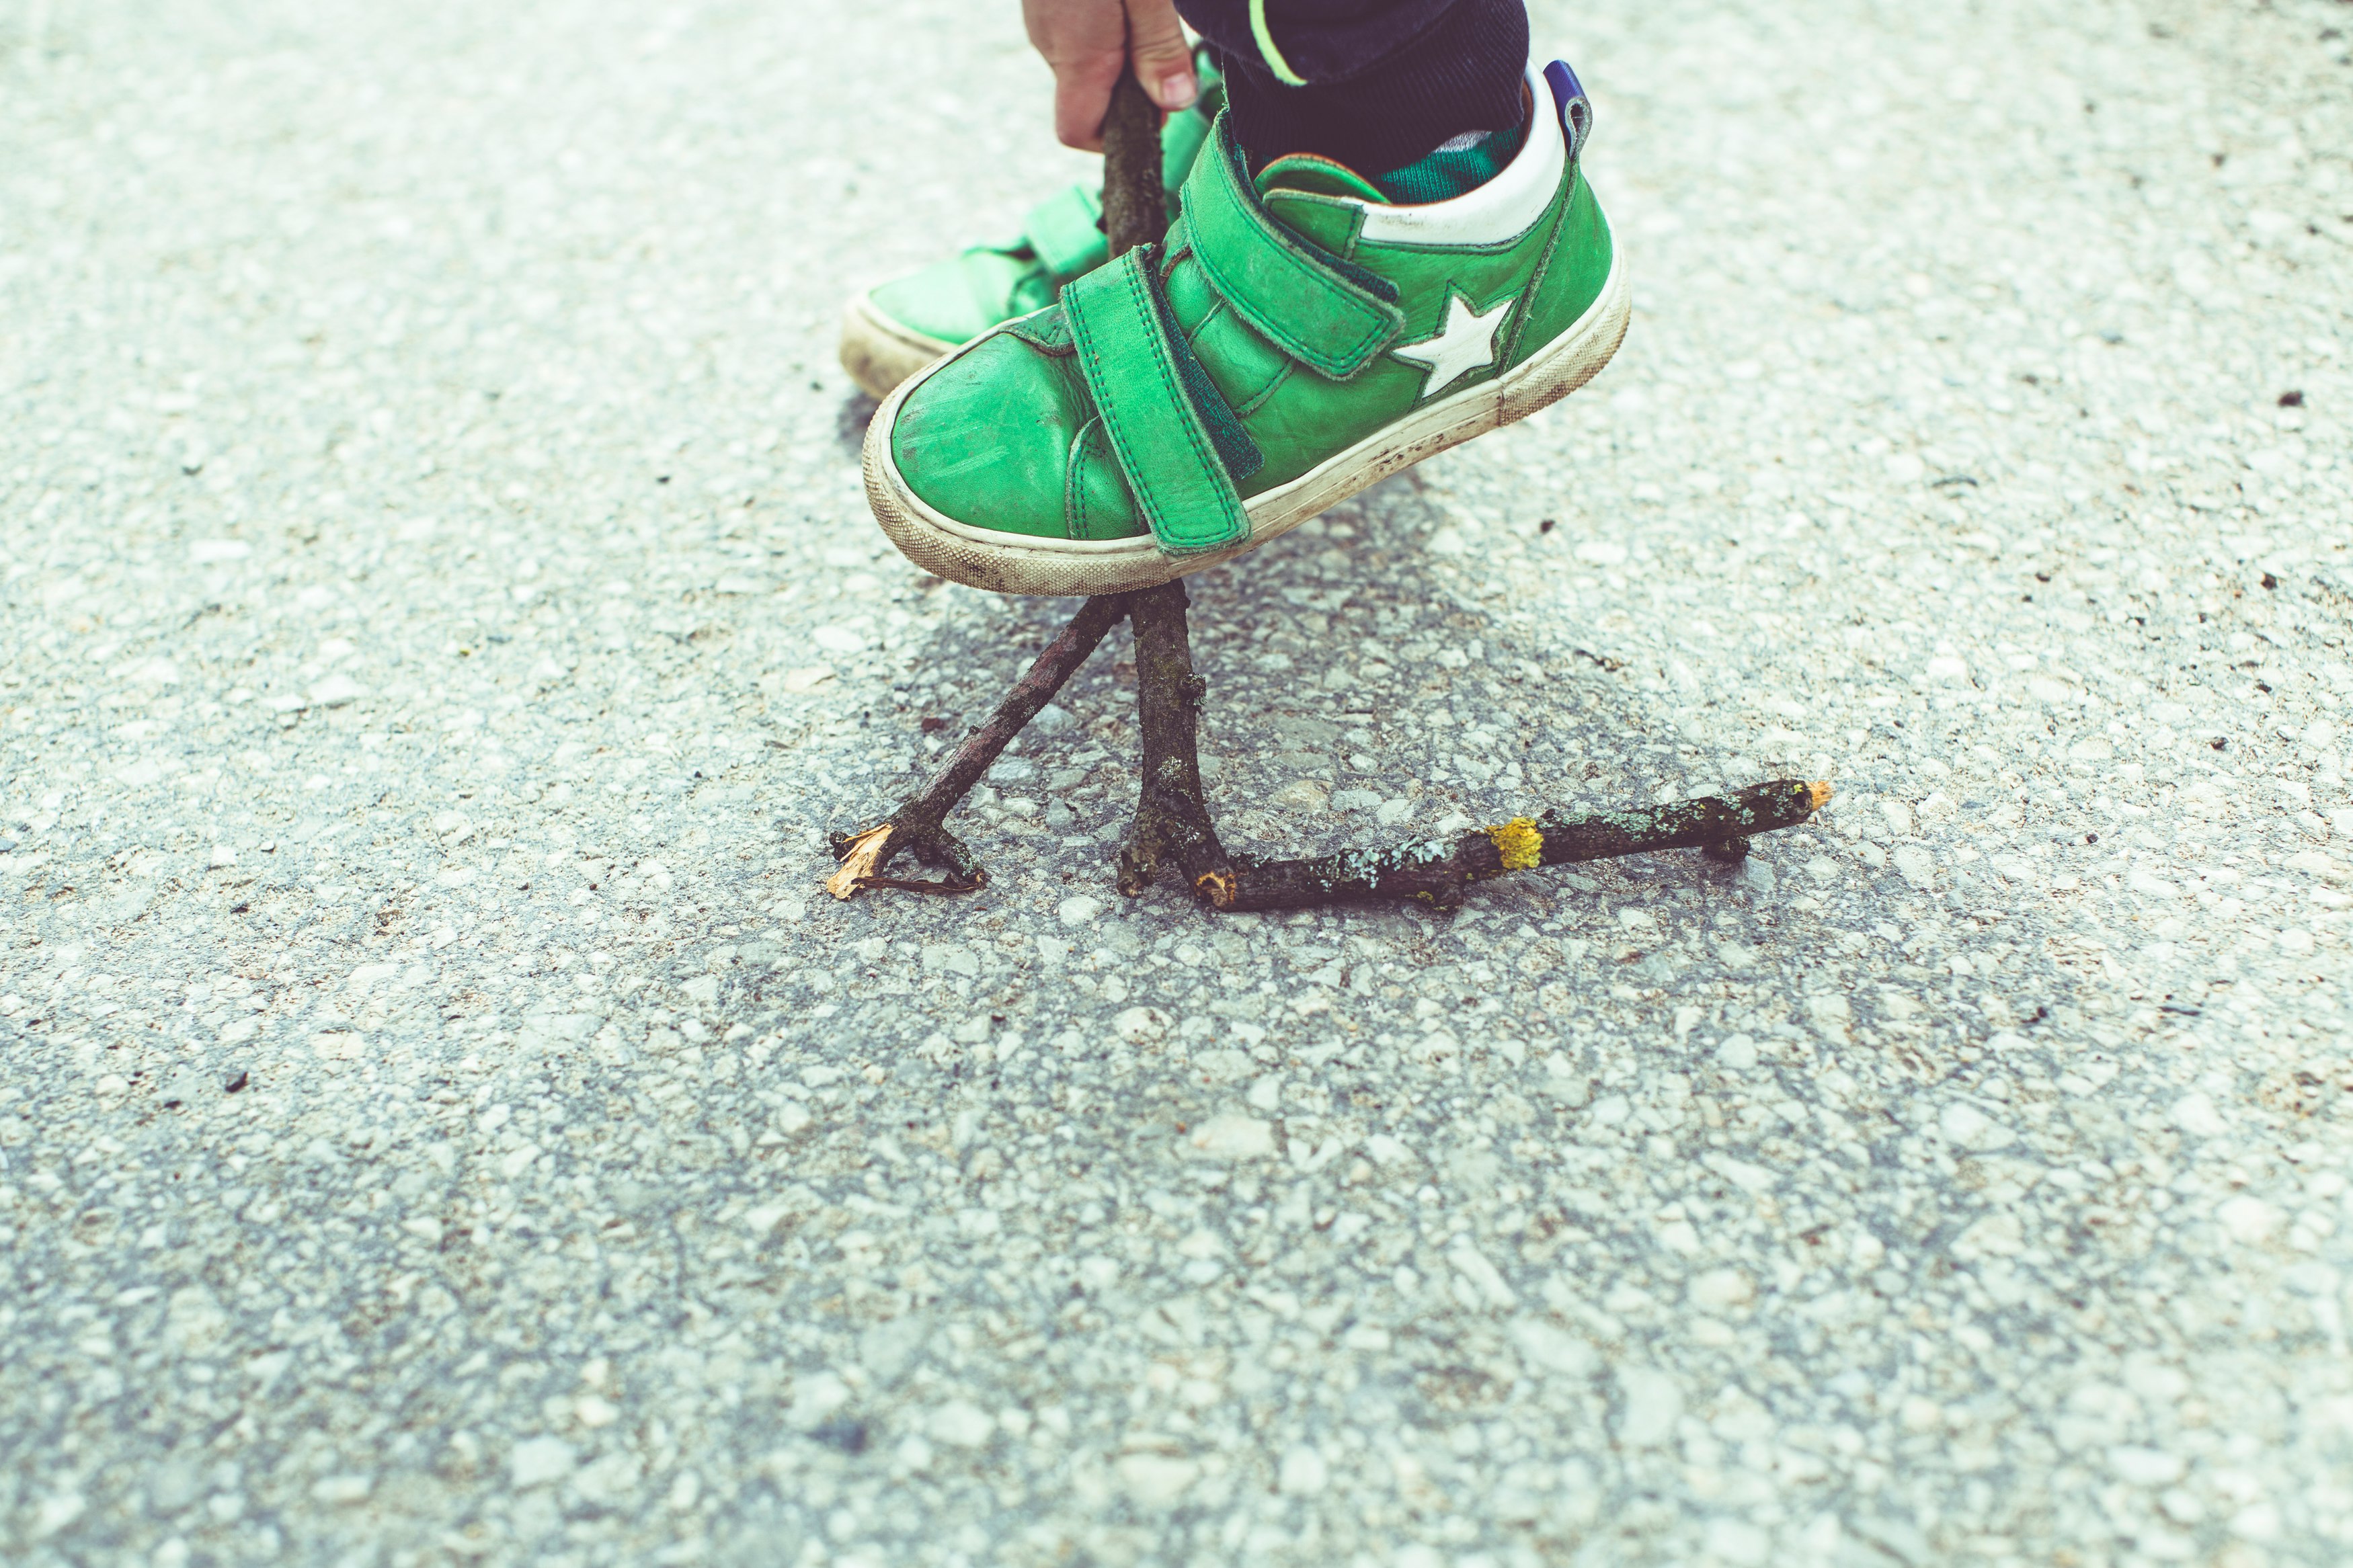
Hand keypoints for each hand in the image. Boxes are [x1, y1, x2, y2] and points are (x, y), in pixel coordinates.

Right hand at [1021, 0, 1196, 151]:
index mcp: (1078, 55)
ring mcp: (1042, 22)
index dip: (1118, 136)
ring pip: (1081, 64)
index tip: (1155, 105)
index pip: (1079, 133)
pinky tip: (1124, 1)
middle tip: (1163, 47)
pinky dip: (1102, 29)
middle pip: (1087, 99)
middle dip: (1129, 88)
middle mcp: (1051, 45)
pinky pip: (1073, 35)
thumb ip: (1159, 48)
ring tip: (1144, 13)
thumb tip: (1176, 103)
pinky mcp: (1042, 2)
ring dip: (1118, 54)